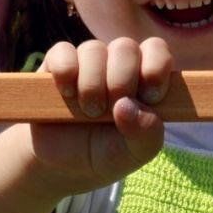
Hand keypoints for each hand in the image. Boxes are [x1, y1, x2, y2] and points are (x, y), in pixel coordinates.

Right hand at [26, 37, 172, 195]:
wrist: (61, 165)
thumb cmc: (105, 154)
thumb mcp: (133, 154)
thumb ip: (146, 134)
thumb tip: (128, 105)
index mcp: (143, 77)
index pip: (156, 49)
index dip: (155, 67)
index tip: (150, 97)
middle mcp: (116, 63)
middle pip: (126, 47)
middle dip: (121, 82)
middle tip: (110, 112)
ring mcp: (86, 61)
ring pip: (94, 49)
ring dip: (92, 85)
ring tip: (88, 111)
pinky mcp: (56, 63)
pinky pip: (62, 52)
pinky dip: (66, 72)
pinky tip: (66, 93)